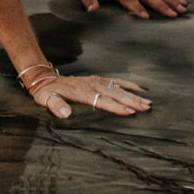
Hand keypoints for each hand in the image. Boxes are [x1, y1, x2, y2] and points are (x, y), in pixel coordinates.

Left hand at [16, 65, 149, 121]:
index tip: (130, 112)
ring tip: (148, 101)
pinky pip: (116, 81)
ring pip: (118, 87)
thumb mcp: (46, 100)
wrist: (44, 78)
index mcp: (82, 92)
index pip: (103, 101)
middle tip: (147, 107)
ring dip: (133, 94)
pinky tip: (139, 88)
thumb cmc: (46, 93)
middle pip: (115, 93)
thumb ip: (56, 106)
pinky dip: (128, 84)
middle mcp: (92, 84)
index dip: (116, 107)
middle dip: (132, 100)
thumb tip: (65, 114)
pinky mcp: (97, 79)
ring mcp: (95, 80)